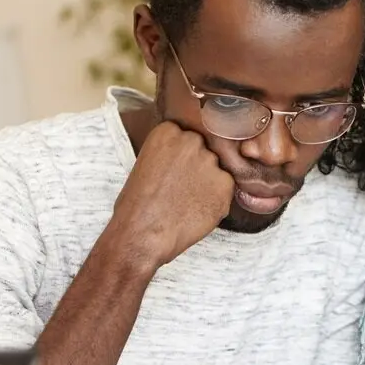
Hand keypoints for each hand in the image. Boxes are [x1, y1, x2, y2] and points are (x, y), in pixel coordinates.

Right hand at [108, 121, 233, 269]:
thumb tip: (187, 157)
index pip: (188, 135)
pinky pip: (227, 189)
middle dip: (200, 166)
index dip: (184, 155)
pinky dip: (218, 199)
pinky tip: (198, 210)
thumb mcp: (146, 164)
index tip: (177, 168)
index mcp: (168, 131)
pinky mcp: (225, 184)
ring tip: (189, 201)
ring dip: (210, 183)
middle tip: (185, 186)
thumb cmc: (137, 205)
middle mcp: (192, 141)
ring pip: (219, 169)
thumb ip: (170, 153)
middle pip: (206, 149)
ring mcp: (210, 162)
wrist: (142, 233)